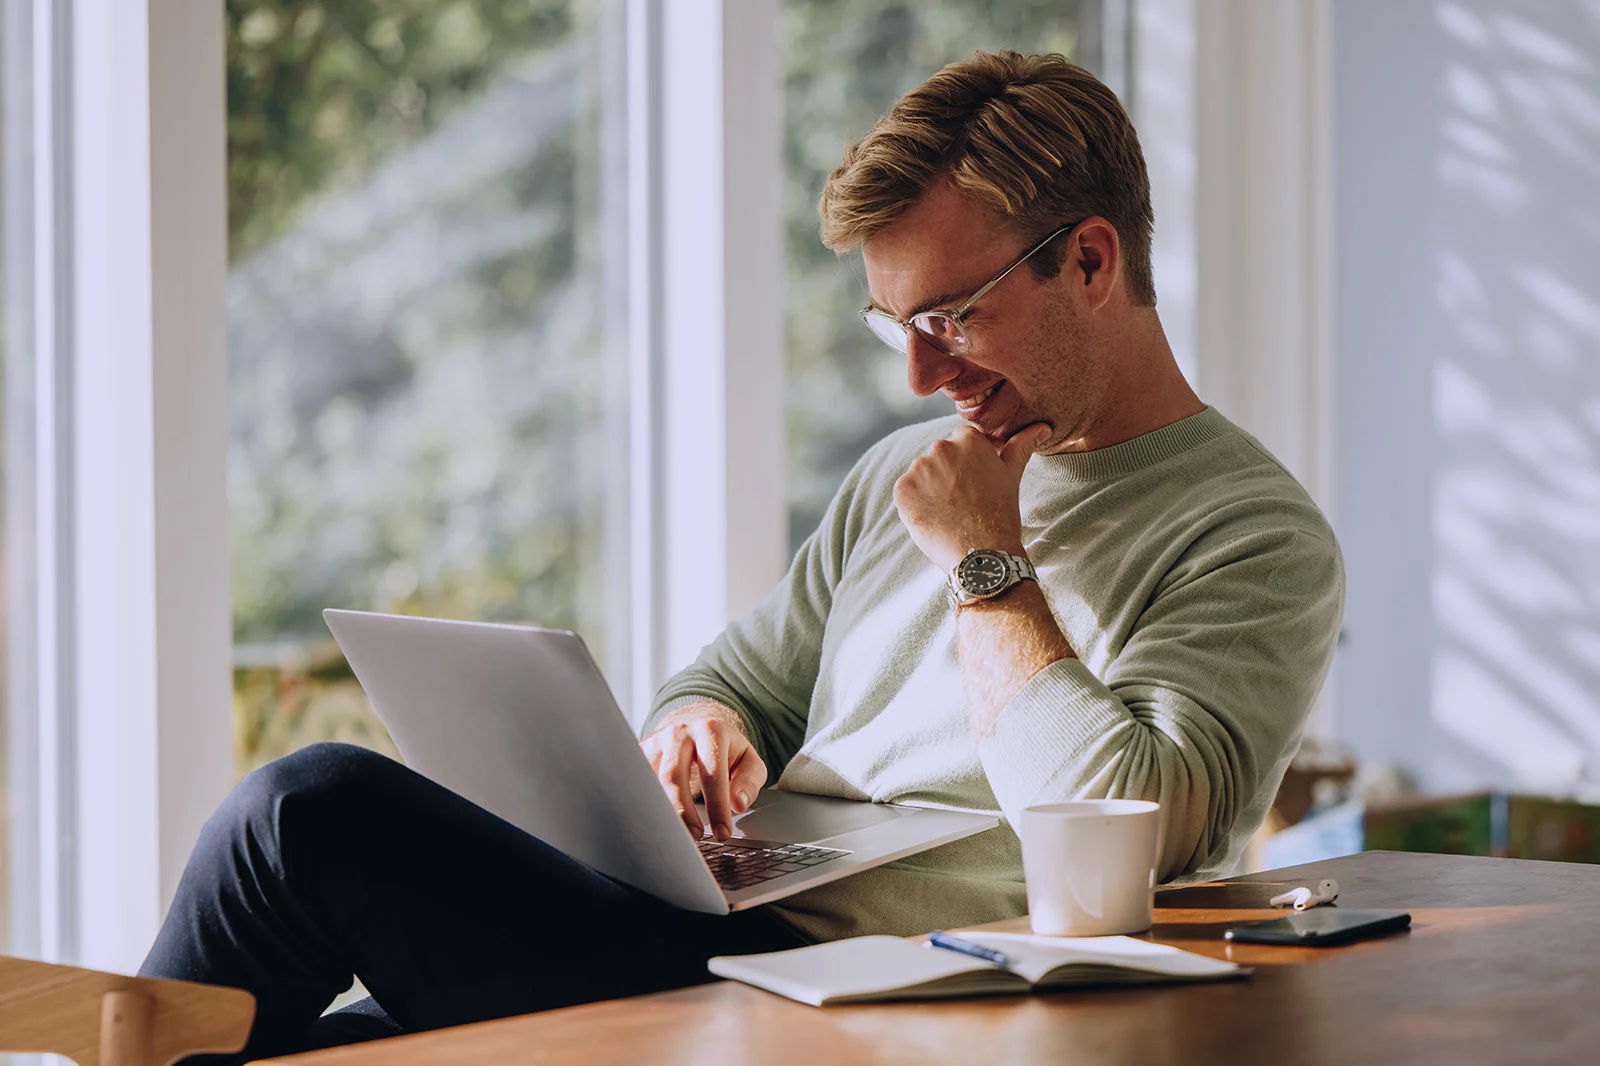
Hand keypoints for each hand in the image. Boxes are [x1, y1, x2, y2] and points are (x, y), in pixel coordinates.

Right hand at [640, 702, 766, 840]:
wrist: (699, 728)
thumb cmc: (726, 750)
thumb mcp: (748, 761)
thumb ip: (749, 782)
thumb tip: (738, 804)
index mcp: (710, 731)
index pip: (712, 773)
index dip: (717, 806)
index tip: (722, 833)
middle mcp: (680, 732)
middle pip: (673, 775)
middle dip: (683, 811)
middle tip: (695, 837)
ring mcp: (656, 741)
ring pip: (649, 780)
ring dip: (662, 811)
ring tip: (677, 834)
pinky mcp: (641, 752)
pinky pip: (637, 781)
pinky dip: (645, 804)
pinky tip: (656, 822)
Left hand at [893, 422, 1050, 570]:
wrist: (981, 554)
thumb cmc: (1000, 515)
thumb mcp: (1011, 476)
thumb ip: (1021, 446)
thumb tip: (1042, 427)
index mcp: (968, 440)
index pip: (961, 442)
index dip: (967, 465)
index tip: (974, 484)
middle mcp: (941, 448)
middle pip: (940, 457)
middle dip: (948, 476)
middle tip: (963, 502)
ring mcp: (919, 468)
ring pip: (922, 475)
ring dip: (930, 489)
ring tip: (949, 512)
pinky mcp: (902, 490)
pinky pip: (906, 493)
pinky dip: (915, 504)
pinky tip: (933, 518)